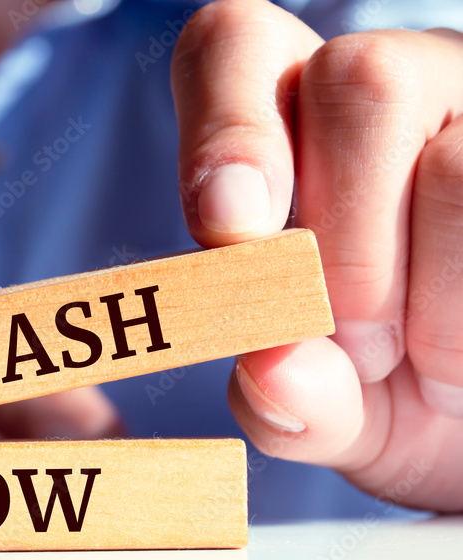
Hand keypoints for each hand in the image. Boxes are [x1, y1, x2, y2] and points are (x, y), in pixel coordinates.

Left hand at [172, 0, 462, 510]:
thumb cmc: (386, 389)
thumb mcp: (326, 408)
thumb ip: (285, 397)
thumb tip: (273, 370)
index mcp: (289, 119)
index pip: (235, 45)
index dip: (227, 125)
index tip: (226, 226)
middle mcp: (394, 85)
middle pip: (356, 82)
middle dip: (344, 243)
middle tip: (356, 338)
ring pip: (458, 160)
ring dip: (429, 297)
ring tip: (423, 358)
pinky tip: (461, 351)